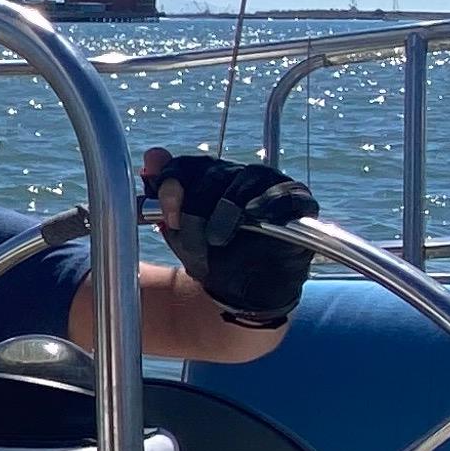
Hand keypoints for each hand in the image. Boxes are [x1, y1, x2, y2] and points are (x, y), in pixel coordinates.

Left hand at [142, 150, 318, 323]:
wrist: (243, 293)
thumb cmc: (212, 257)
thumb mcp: (178, 229)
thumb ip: (163, 194)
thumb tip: (152, 157)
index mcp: (211, 176)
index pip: (188, 164)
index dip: (172, 184)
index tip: (165, 214)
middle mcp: (241, 174)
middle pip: (214, 173)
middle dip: (195, 206)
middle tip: (188, 234)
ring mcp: (271, 184)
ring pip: (245, 180)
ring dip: (226, 210)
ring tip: (216, 238)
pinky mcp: (298, 200)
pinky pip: (283, 194)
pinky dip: (267, 205)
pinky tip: (254, 219)